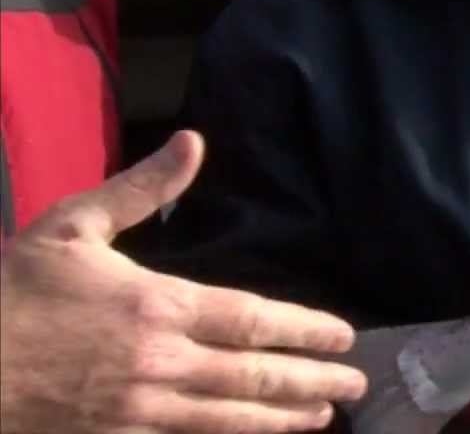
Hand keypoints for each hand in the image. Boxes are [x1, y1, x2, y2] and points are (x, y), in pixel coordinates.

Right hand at [0, 131, 367, 433]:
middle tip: (356, 383)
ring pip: (229, 417)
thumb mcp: (74, 225)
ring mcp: (139, 407)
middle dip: (312, 378)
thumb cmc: (13, 289)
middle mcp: (160, 361)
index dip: (305, 330)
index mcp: (157, 305)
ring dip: (282, 417)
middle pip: (254, 374)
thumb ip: (142, 189)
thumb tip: (192, 142)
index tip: (343, 335)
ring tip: (323, 416)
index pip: (252, 320)